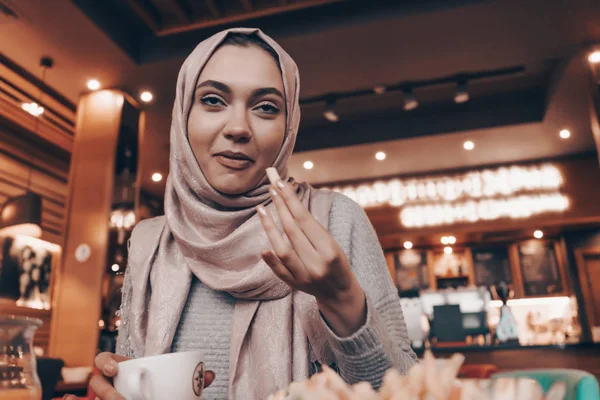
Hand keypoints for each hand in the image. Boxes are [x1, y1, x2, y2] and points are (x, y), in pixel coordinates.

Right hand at [62, 352, 214, 399]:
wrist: (148, 395)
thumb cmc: (158, 389)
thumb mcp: (170, 383)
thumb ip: (190, 380)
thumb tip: (210, 375)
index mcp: (123, 369)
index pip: (103, 360)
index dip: (104, 363)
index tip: (115, 370)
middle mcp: (109, 383)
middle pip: (95, 384)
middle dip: (103, 390)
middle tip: (119, 395)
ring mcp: (105, 397)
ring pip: (93, 397)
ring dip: (102, 399)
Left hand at [257, 180, 366, 336]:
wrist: (339, 293)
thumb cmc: (336, 261)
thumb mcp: (333, 243)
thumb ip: (312, 229)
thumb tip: (288, 202)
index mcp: (329, 249)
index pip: (305, 220)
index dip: (291, 200)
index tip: (280, 184)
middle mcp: (317, 263)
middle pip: (293, 230)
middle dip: (280, 207)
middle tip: (271, 188)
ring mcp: (304, 276)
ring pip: (283, 250)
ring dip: (270, 227)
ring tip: (261, 209)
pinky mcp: (294, 285)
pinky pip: (280, 271)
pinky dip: (271, 260)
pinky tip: (262, 247)